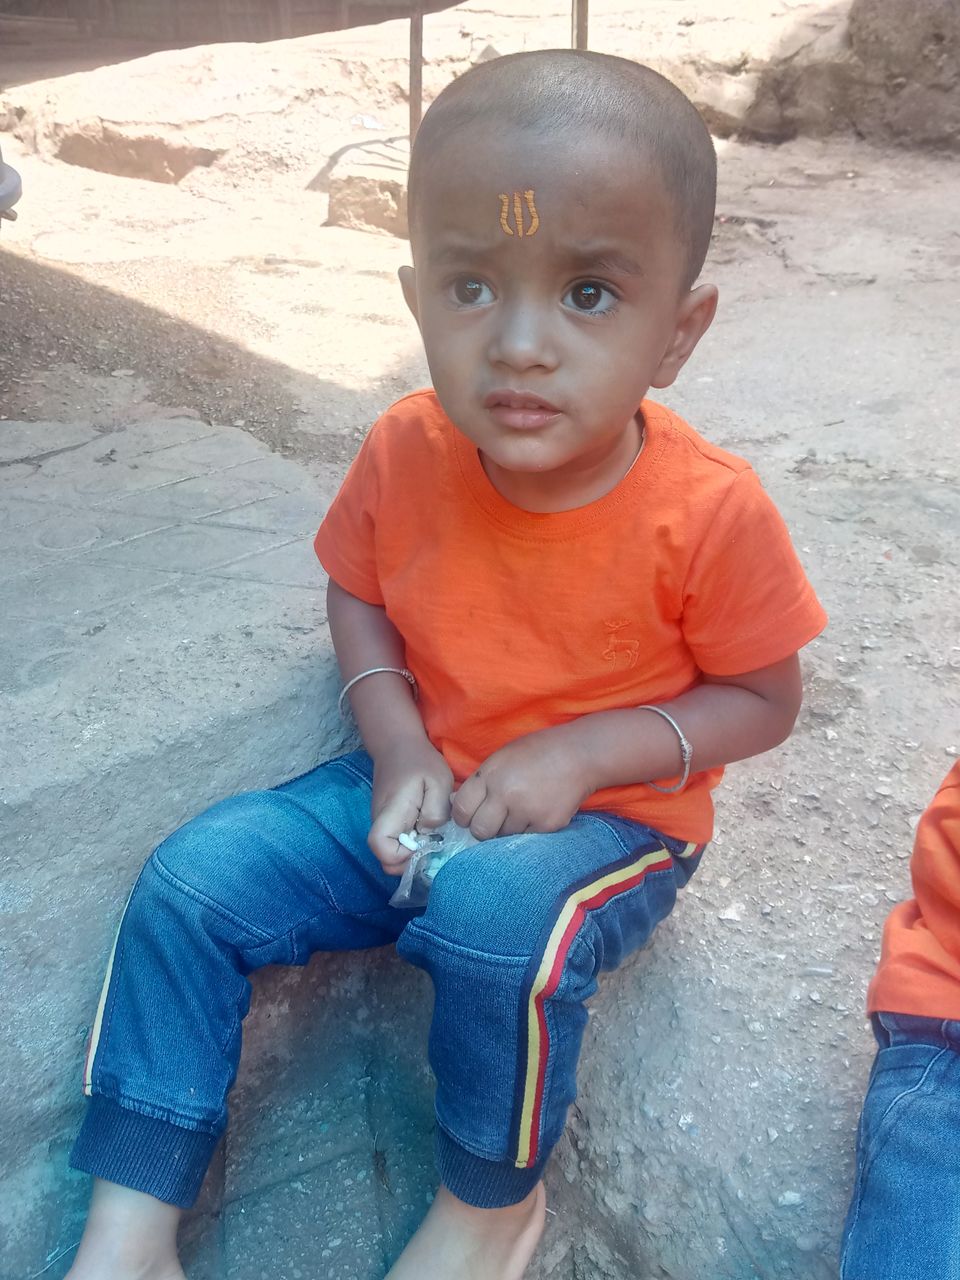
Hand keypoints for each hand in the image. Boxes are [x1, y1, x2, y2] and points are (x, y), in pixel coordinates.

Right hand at [369, 736, 453, 873]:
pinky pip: (396, 844)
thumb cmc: (420, 762)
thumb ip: (437, 810)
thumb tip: (429, 832)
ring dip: (413, 854)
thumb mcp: (439, 780)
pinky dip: (412, 845)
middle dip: (410, 863)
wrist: (398, 746)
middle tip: (433, 846)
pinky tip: (427, 831)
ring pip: (392, 855)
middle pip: (385, 860)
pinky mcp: (388, 824)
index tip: (422, 846)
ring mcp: (381, 824)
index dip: (400, 857)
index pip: (379, 847)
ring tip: (433, 838)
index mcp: (391, 812)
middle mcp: (380, 822)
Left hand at [451, 728, 593, 839]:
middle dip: (483, 829)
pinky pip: (526, 838)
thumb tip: (461, 806)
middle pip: (479, 831)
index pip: (462, 810)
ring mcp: (527, 811)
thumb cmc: (537, 752)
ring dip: (507, 829)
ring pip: (503, 837)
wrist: (578, 755)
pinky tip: (536, 812)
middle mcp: (506, 795)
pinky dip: (528, 829)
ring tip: (520, 810)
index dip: (463, 817)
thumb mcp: (502, 758)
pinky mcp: (546, 825)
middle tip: (493, 820)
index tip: (469, 817)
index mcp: (490, 775)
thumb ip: (482, 781)